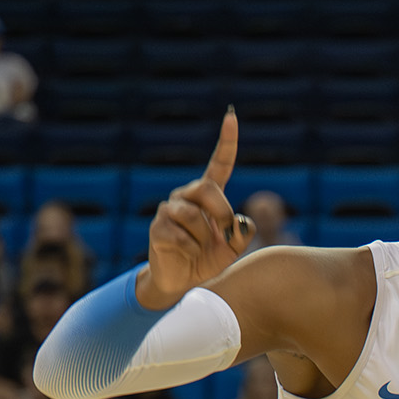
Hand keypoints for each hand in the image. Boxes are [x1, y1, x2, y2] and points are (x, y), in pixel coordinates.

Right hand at [138, 110, 250, 307]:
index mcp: (207, 197)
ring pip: (193, 215)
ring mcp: (169, 210)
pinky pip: (181, 236)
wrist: (180, 282)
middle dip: (221, 212)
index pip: (218, 165)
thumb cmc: (206, 260)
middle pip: (206, 187)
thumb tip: (238, 223)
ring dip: (204, 238)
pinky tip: (187, 255)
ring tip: (200, 250)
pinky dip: (191, 250)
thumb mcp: (231, 249)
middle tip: (223, 234)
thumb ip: (241, 234)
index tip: (231, 116)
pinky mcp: (157, 228)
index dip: (226, 142)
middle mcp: (186, 197)